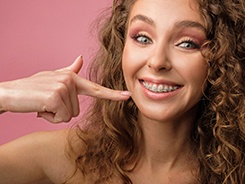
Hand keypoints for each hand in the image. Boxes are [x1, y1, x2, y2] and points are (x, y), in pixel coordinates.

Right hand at [0, 56, 130, 122]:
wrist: (10, 93)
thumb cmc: (33, 88)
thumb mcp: (53, 77)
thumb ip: (69, 70)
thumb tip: (80, 59)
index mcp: (72, 78)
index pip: (95, 88)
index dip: (112, 94)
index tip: (127, 96)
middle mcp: (70, 80)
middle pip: (76, 110)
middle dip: (61, 112)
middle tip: (47, 103)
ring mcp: (64, 87)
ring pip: (69, 115)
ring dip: (54, 114)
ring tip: (43, 104)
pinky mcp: (56, 96)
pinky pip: (61, 118)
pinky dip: (49, 118)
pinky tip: (40, 108)